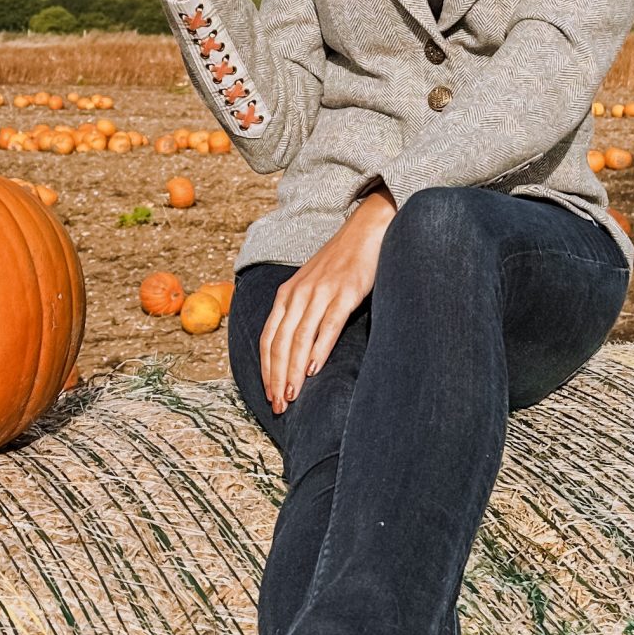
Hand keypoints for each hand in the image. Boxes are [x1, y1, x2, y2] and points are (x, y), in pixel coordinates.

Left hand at [259, 190, 395, 412]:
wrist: (368, 229)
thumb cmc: (341, 262)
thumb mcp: (312, 285)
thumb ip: (301, 312)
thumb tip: (295, 350)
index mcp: (287, 294)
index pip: (268, 337)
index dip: (266, 368)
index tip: (268, 394)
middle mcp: (299, 293)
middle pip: (279, 342)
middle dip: (276, 377)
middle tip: (278, 406)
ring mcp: (321, 292)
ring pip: (299, 338)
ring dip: (293, 370)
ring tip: (291, 395)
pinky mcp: (345, 292)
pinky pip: (328, 325)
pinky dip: (318, 348)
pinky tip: (313, 368)